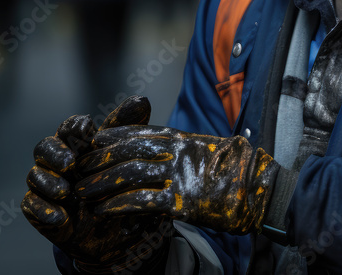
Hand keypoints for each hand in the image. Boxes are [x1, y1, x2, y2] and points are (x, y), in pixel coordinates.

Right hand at [22, 97, 169, 272]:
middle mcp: (56, 160)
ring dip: (48, 182)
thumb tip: (142, 98)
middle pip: (44, 147)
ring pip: (34, 175)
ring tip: (66, 192)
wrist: (111, 227)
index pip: (68, 127)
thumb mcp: (126, 156)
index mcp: (76, 143)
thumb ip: (129, 128)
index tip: (86, 127)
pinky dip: (43, 210)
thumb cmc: (116, 183)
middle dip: (55, 153)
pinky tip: (61, 217)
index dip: (74, 126)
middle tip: (69, 162)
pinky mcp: (38, 207)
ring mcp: (45, 183)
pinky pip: (30, 205)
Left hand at [75, 125, 279, 234]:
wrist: (262, 189)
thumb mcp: (212, 149)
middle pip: (128, 150)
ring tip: (82, 191)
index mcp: (185, 139)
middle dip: (100, 159)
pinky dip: (117, 205)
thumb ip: (188, 149)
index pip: (141, 132)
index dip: (114, 136)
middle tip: (79, 167)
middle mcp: (179, 152)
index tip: (95, 140)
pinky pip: (140, 201)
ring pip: (128, 174)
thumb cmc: (240, 171)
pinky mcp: (181, 201)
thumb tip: (173, 149)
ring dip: (101, 183)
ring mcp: (179, 175)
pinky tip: (102, 210)